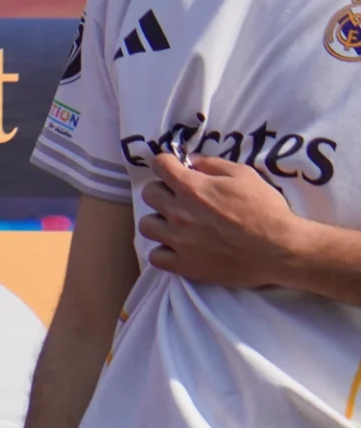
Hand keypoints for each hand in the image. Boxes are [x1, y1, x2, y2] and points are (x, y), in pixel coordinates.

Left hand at [141, 153, 303, 287]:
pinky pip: (155, 257)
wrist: (280, 249)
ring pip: (146, 225)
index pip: (159, 165)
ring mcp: (178, 241)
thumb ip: (212, 164)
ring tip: (177, 224)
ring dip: (160, 221)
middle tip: (182, 198)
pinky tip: (179, 248)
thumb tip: (190, 162)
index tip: (176, 169)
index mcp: (191, 188)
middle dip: (163, 191)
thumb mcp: (244, 175)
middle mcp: (178, 213)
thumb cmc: (265, 209)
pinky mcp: (184, 265)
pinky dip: (164, 251)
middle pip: (149, 194)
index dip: (167, 164)